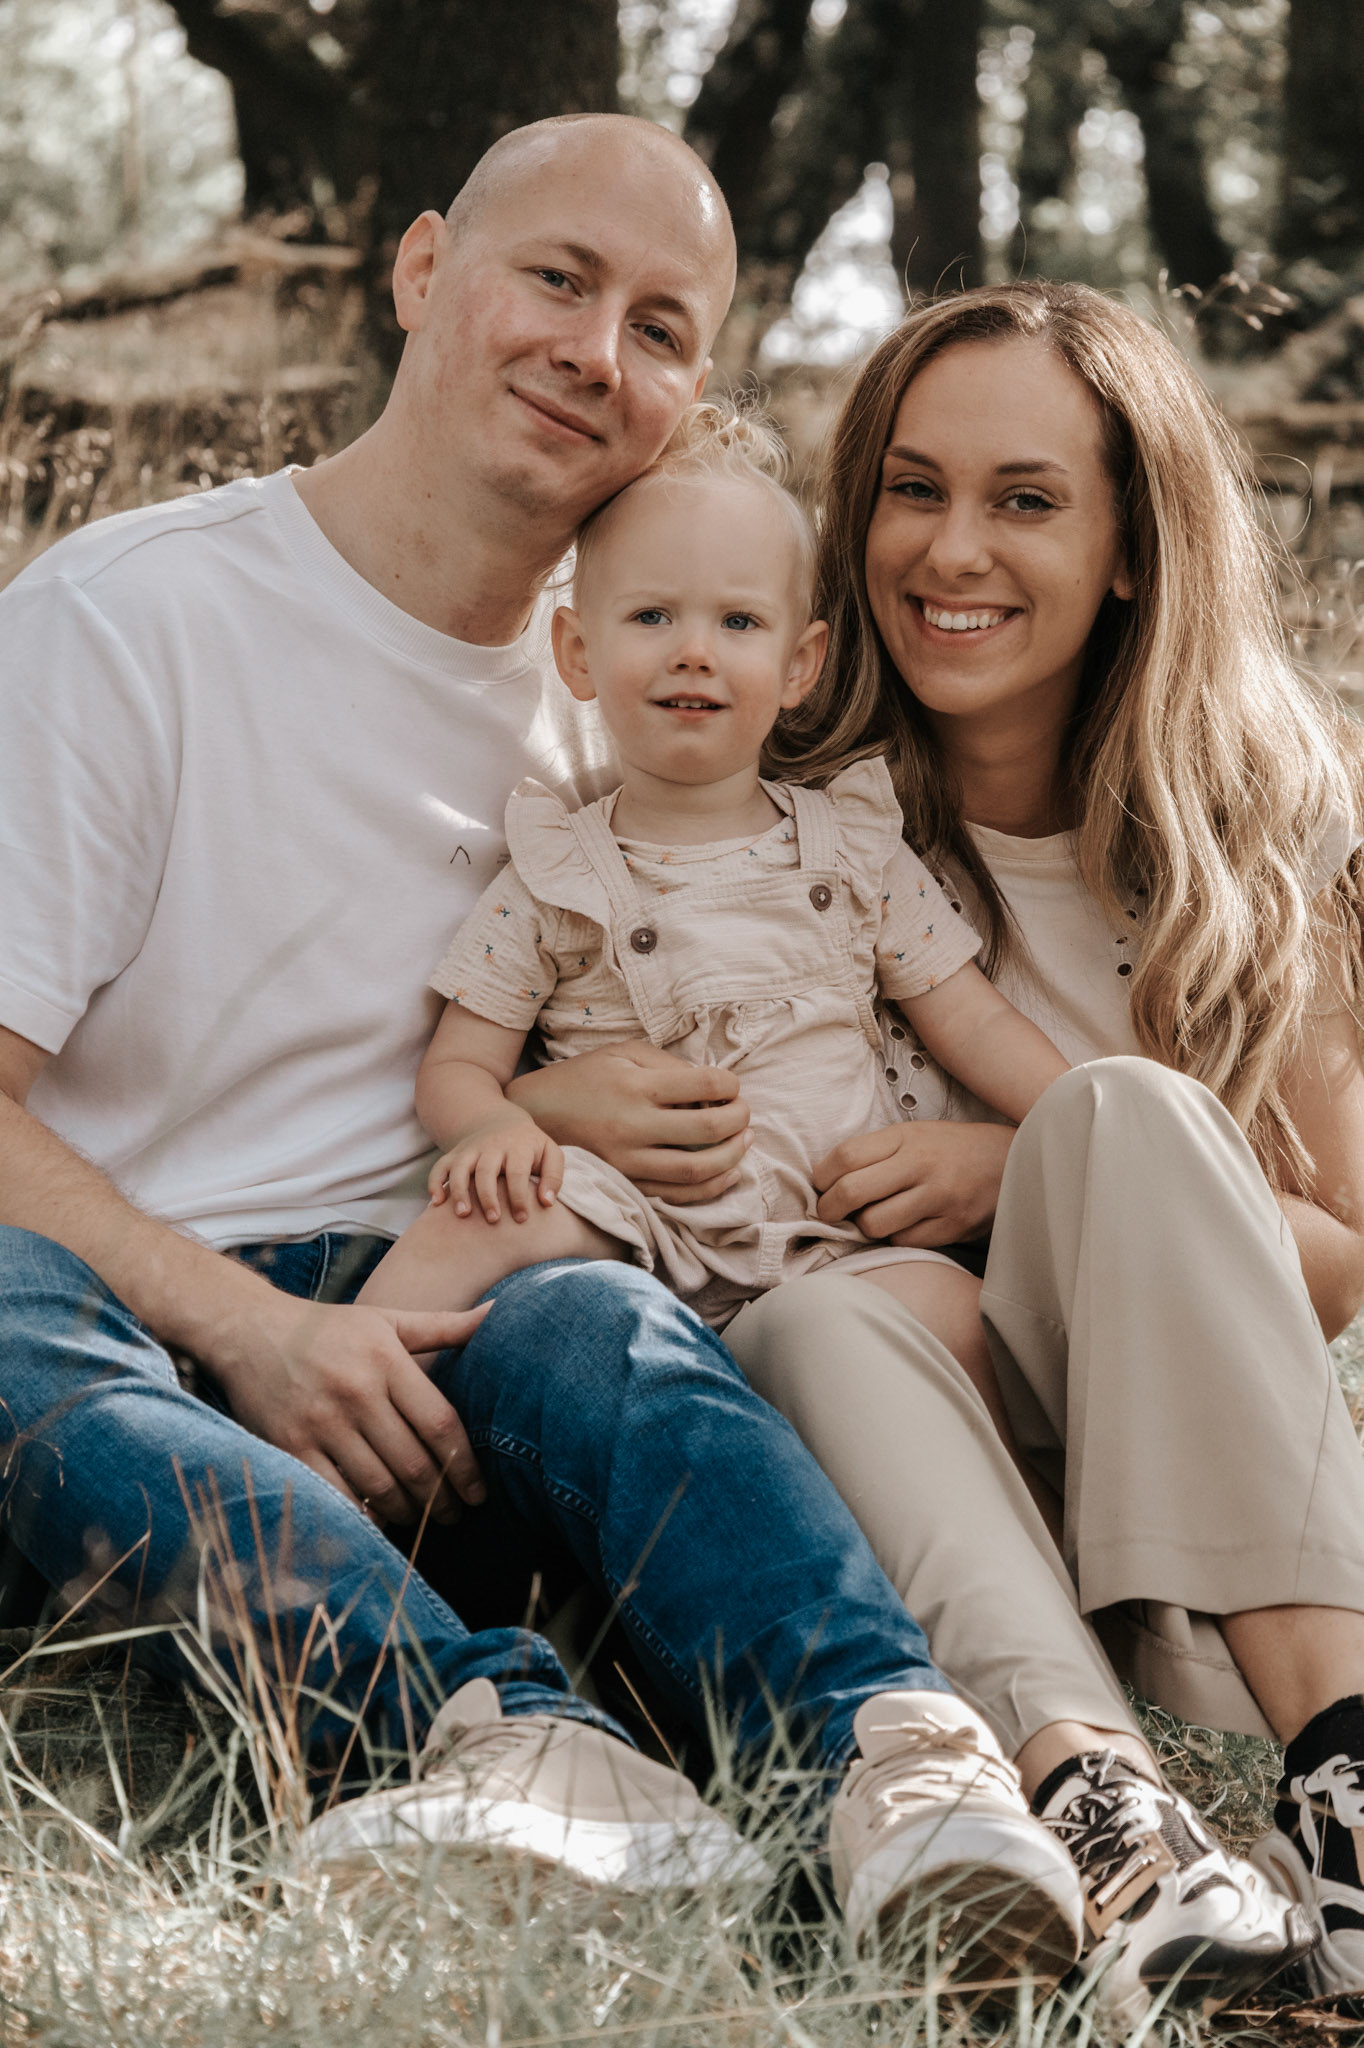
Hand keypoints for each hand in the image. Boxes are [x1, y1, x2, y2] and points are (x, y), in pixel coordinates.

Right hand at [218, 1295, 492, 1526]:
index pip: (440, 1424)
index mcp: (386, 1360)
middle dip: (441, 1499)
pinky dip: (362, 1515)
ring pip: (379, 1485)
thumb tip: (498, 1314)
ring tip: (422, 1520)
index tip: (479, 1492)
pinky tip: (379, 1521)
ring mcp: (321, 1421)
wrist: (249, 1330)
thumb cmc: (328, 1329)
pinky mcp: (290, 1446)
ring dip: (407, 1512)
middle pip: (414, 1463)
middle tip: (456, 1516)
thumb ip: (444, 1326)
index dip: (466, 1466)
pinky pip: (335, 1494)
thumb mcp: (387, 1320)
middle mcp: (356, 1392)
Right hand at [430, 1111, 563, 1223]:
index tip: (522, 1218)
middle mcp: (492, 1146)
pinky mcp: (455, 1154)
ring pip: (460, 1167)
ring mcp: (470, 1149)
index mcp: (518, 1146)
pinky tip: (436, 1203)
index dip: (519, 1196)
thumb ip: (554, 1177)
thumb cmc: (530, 1147)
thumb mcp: (550, 1153)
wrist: (500, 1122)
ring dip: (458, 1190)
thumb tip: (546, 1202)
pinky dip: (435, 1182)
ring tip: (463, 1214)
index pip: (517, 1172)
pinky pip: (440, 1166)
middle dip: (488, 1196)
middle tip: (493, 1220)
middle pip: (486, 1170)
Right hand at [507, 1041, 750, 1204]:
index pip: (705, 1085)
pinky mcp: (626, 1184)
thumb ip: (669, 1064)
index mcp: (636, 1085)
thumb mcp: (622, 1053)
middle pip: (709, 1129)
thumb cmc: (584, 1078)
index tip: (733, 1086)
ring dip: (733, 1158)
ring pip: (697, 1171)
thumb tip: (712, 1085)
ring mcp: (629, 1161)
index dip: (731, 1085)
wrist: (536, 1114)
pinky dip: (710, 1187)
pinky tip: (725, 1172)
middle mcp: (634, 1126)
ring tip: (743, 1141)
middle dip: (740, 1121)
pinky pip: (677, 1195)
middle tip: (745, 1115)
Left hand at [813, 1121, 1013, 1245]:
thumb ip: (876, 1153)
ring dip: (865, 1226)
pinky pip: (904, 1241)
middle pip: (852, 1192)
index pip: (846, 1157)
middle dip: (830, 1208)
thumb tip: (827, 1183)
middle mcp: (922, 1164)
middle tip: (830, 1212)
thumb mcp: (916, 1135)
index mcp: (907, 1136)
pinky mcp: (954, 1225)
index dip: (822, 1177)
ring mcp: (939, 1197)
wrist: (1015, 1159)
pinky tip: (905, 1225)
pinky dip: (896, 1238)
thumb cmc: (952, 1149)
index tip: (821, 1186)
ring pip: (875, 1224)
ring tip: (873, 1217)